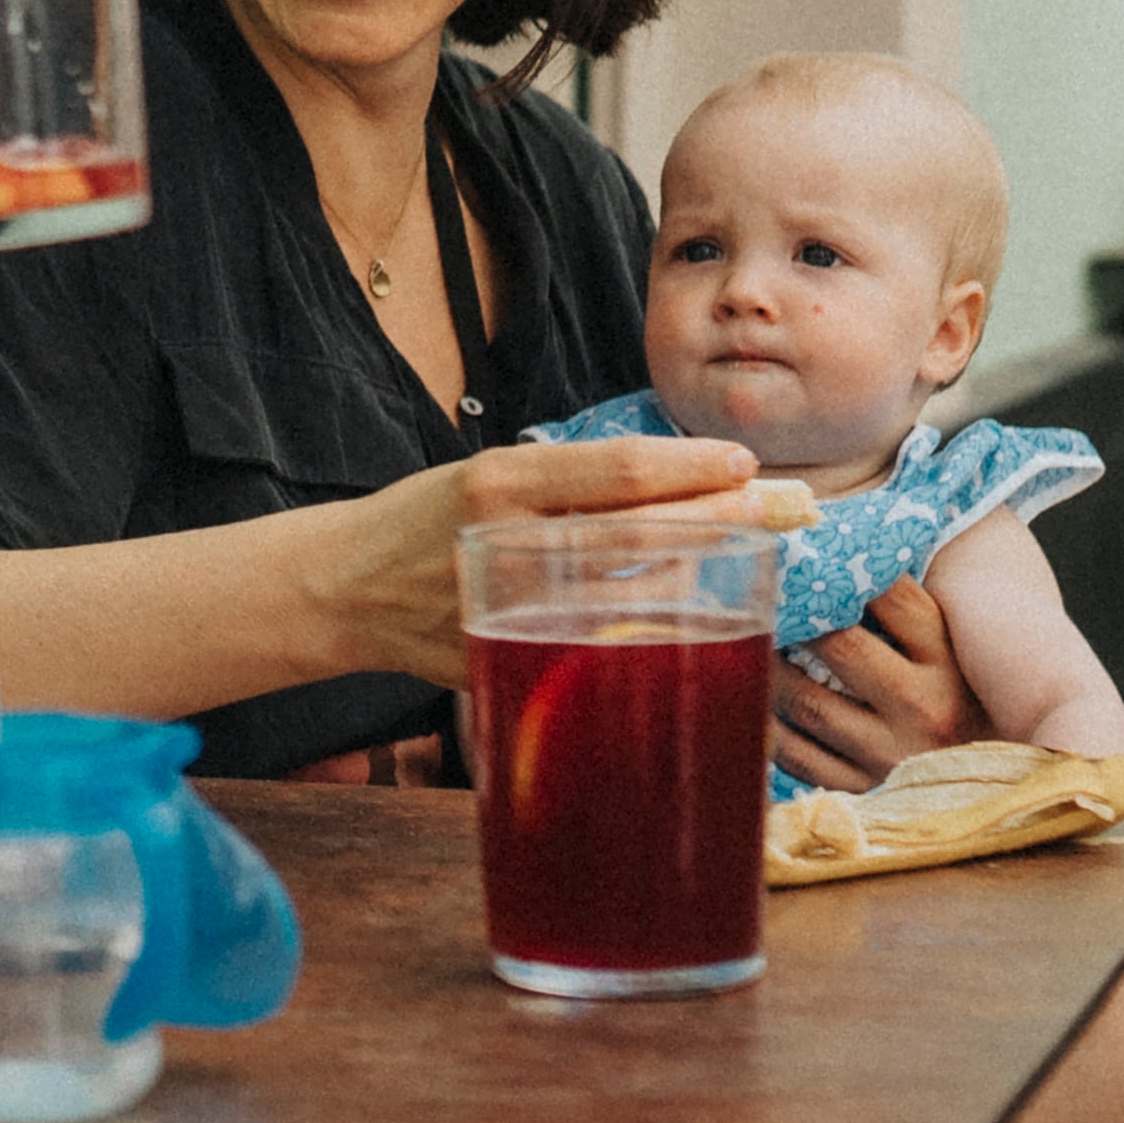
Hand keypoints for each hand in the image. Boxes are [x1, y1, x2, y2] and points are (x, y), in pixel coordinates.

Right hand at [329, 435, 777, 690]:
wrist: (343, 588)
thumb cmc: (426, 521)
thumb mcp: (486, 475)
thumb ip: (568, 483)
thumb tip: (679, 480)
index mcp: (497, 482)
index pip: (617, 469)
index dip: (690, 467)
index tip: (742, 462)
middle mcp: (504, 541)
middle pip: (640, 532)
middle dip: (721, 518)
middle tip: (780, 508)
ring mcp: (508, 609)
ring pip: (631, 594)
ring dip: (700, 573)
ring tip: (748, 551)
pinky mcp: (507, 660)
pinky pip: (597, 644)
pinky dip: (650, 625)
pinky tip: (688, 612)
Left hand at [769, 576, 974, 790]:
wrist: (993, 789)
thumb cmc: (963, 706)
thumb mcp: (953, 655)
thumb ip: (907, 615)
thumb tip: (843, 567)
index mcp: (950, 665)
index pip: (893, 600)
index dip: (845, 572)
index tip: (810, 558)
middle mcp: (924, 710)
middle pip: (839, 646)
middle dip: (795, 618)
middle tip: (764, 596)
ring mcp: (890, 756)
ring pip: (806, 701)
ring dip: (769, 670)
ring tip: (752, 645)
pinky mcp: (863, 792)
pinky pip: (796, 755)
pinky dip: (768, 725)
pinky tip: (758, 701)